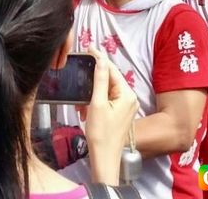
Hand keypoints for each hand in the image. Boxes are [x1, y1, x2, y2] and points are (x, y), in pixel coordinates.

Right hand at [81, 48, 137, 181]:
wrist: (104, 160)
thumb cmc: (100, 133)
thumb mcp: (97, 103)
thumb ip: (99, 79)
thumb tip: (100, 58)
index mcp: (127, 93)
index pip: (111, 69)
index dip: (98, 58)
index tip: (87, 48)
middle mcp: (129, 97)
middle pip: (108, 79)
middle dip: (92, 80)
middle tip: (78, 78)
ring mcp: (126, 106)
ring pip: (105, 90)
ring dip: (91, 93)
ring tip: (80, 103)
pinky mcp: (120, 113)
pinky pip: (106, 100)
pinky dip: (94, 102)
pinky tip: (84, 110)